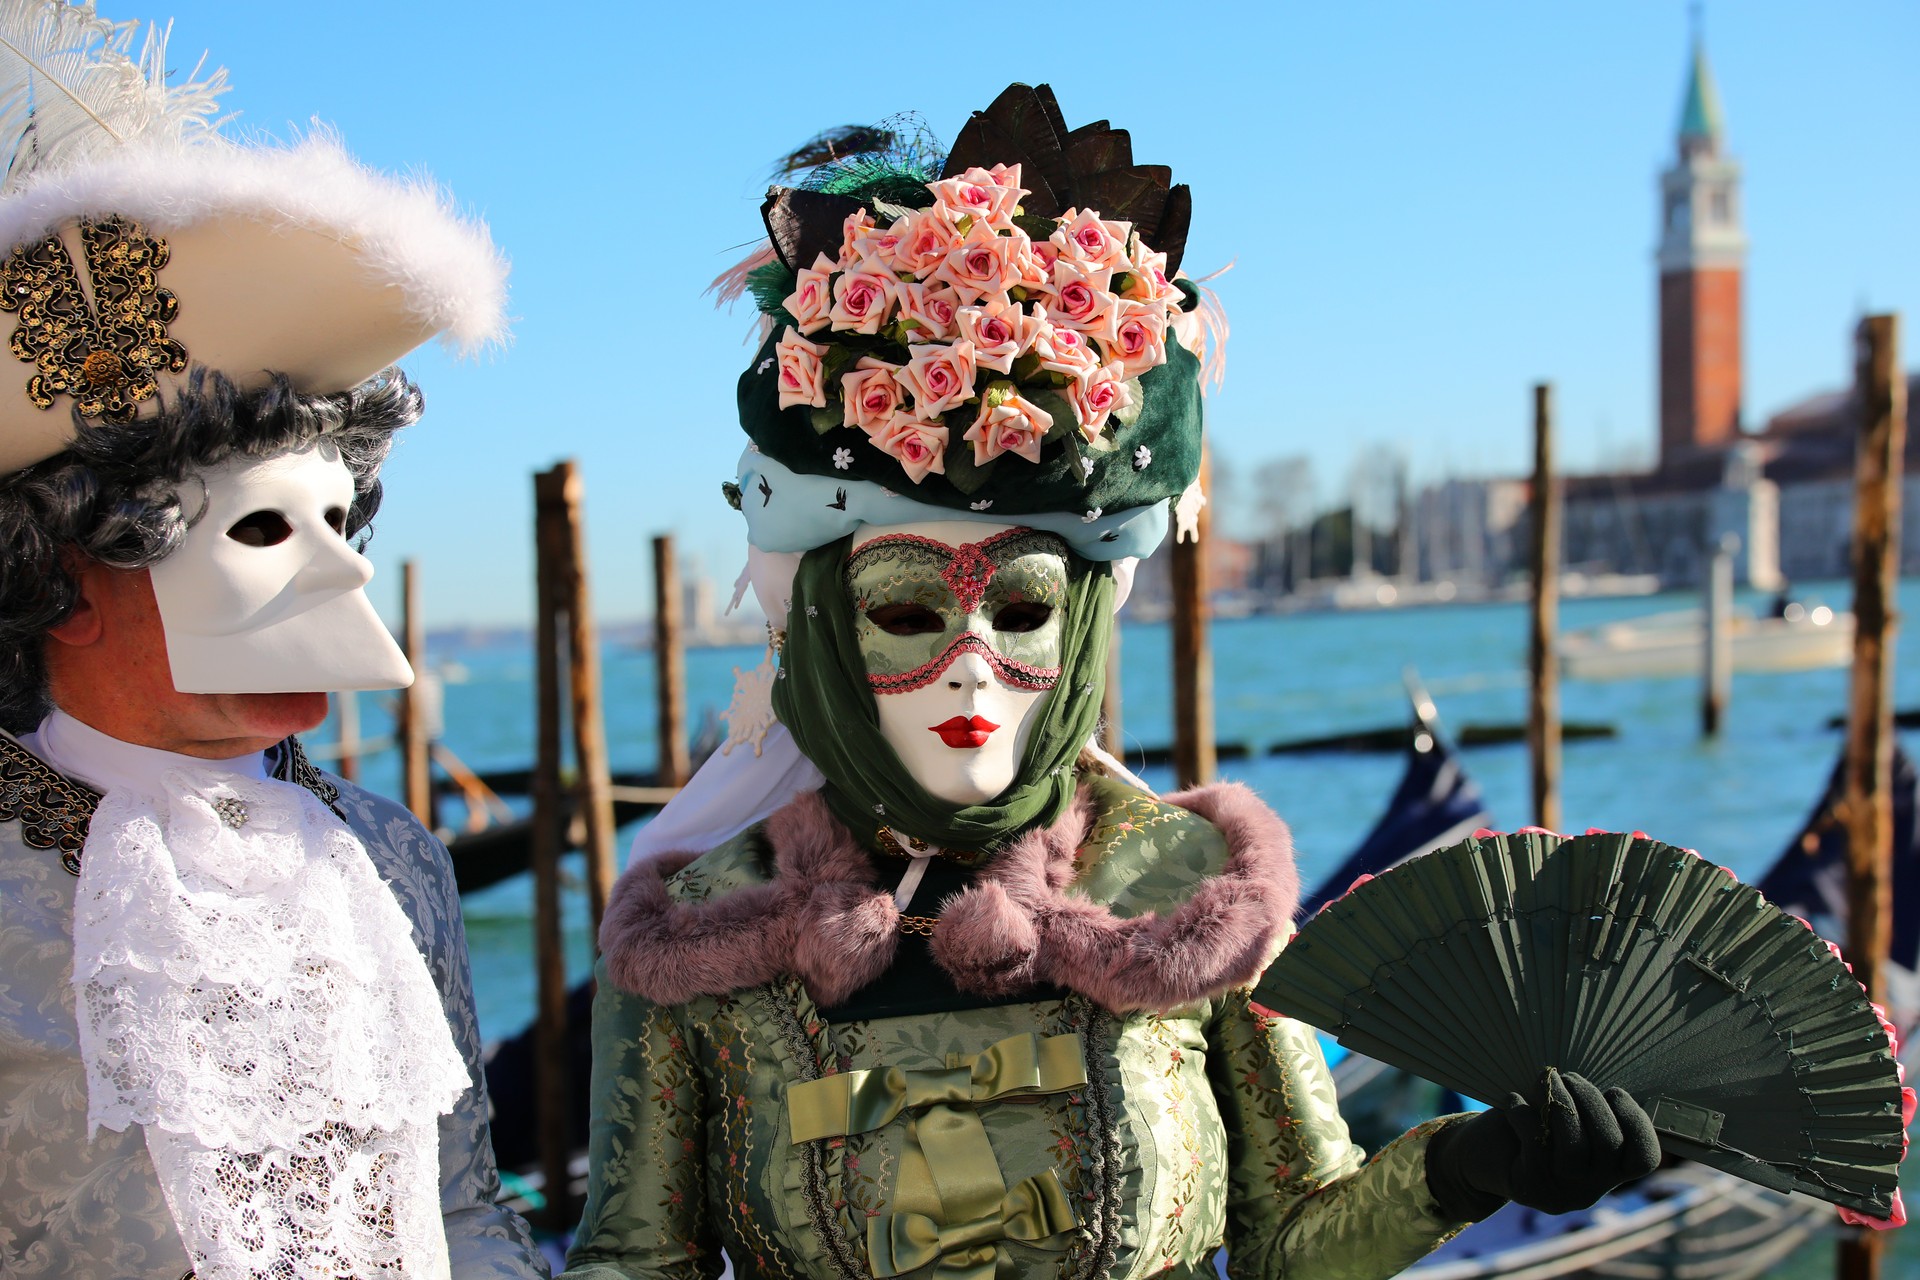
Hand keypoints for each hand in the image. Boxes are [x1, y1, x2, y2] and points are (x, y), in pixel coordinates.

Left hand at [1424, 1068, 1661, 1220]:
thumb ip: (1585, 1105)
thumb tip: (1598, 1070)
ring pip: (1575, 1147)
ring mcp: (1563, 1192)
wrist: (1476, 1156)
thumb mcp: (1562, 1114)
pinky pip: (1535, 1144)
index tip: (1614, 1090)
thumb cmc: (1528, 1124)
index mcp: (1609, 1170)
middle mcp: (1592, 1188)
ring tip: (1543, 1080)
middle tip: (1567, 1076)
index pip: (1644, 1158)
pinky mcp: (1530, 1188)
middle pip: (1610, 1144)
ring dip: (1561, 1104)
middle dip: (1590, 1100)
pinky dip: (1523, 1114)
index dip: (1637, 1121)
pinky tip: (1511, 1099)